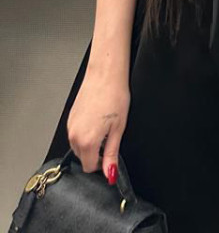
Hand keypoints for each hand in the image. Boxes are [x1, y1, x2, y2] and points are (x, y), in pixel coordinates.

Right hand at [67, 66, 129, 181]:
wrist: (105, 74)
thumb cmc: (114, 95)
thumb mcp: (118, 129)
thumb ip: (112, 154)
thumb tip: (110, 174)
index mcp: (87, 141)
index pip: (89, 167)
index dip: (102, 165)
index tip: (110, 156)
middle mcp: (74, 135)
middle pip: (83, 158)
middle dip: (96, 155)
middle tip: (110, 139)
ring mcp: (70, 125)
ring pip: (78, 146)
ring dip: (90, 144)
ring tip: (104, 128)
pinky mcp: (70, 117)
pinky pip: (75, 134)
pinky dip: (85, 133)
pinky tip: (97, 120)